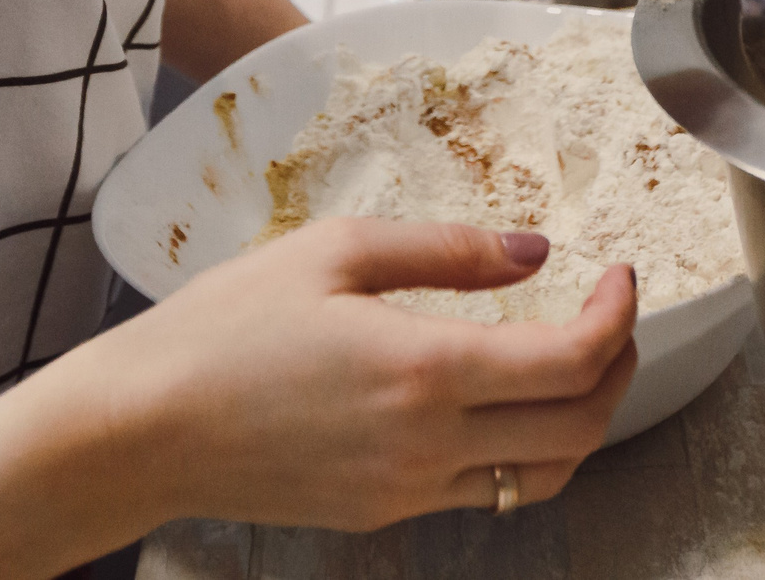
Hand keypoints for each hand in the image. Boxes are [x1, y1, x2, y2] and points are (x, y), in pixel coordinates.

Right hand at [78, 219, 637, 531]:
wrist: (143, 430)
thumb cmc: (222, 330)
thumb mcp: (332, 252)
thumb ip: (446, 250)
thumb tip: (533, 251)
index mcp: (424, 371)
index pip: (572, 361)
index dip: (619, 316)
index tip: (621, 276)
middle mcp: (430, 445)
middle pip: (580, 426)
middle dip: (620, 366)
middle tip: (614, 315)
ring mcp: (409, 490)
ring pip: (545, 477)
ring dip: (583, 420)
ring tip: (576, 362)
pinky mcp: (384, 514)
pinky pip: (486, 494)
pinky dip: (523, 453)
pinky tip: (504, 406)